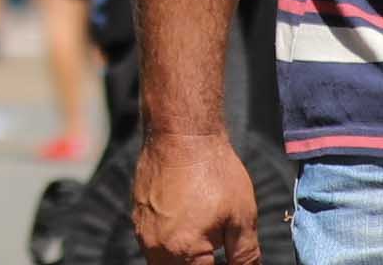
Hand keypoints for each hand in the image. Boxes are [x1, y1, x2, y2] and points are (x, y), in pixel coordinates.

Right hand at [134, 131, 261, 264]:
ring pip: (160, 263)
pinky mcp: (137, 215)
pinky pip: (152, 244)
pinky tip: (187, 227)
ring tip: (203, 241)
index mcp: (183, 251)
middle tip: (214, 250)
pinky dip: (169, 245)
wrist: (181, 132)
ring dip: (182, 260)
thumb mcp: (242, 218)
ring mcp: (142, 230)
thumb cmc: (214, 171)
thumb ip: (245, 257)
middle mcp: (155, 245)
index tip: (226, 257)